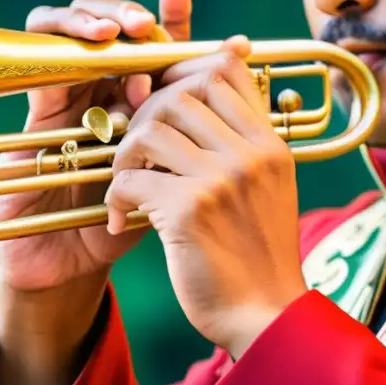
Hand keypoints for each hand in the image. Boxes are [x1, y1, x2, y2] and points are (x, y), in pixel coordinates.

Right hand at [0, 0, 193, 293]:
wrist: (77, 262)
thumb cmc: (135, 213)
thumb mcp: (179, 167)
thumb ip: (202, 123)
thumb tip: (240, 67)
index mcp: (141, 95)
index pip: (154, 40)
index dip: (170, 13)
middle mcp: (101, 88)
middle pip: (107, 22)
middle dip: (125, 11)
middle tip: (146, 24)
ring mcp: (68, 96)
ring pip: (66, 28)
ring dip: (90, 19)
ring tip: (115, 32)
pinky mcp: (36, 113)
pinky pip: (42, 67)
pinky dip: (63, 52)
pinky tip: (87, 59)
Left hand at [104, 36, 309, 358]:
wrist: (265, 315)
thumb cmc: (260, 252)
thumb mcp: (270, 185)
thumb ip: (245, 143)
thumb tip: (211, 100)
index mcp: (269, 143)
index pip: (226, 69)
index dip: (183, 71)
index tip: (163, 95)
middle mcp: (250, 153)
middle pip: (182, 91)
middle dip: (146, 111)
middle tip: (137, 145)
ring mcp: (221, 179)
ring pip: (150, 129)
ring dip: (126, 152)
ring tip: (127, 180)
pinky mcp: (189, 211)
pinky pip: (131, 179)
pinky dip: (115, 196)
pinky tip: (120, 219)